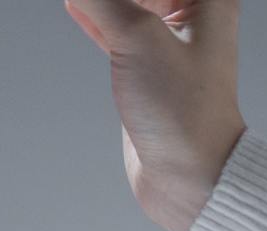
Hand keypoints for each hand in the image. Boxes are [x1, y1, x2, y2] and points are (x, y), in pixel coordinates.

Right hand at [65, 0, 246, 230]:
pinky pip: (115, 28)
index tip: (93, 0)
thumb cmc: (183, 110)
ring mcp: (167, 43)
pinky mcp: (145, 69)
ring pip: (126, 4)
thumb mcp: (138, 38)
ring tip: (76, 0)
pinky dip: (95, 16)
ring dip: (102, 2)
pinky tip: (74, 5)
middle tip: (84, 0)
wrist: (192, 176)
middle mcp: (191, 14)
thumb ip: (103, 0)